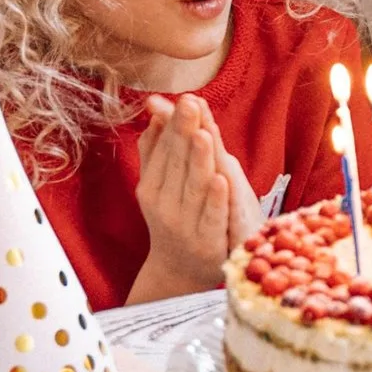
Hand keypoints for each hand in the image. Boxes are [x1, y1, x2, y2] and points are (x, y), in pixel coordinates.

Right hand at [131, 93, 253, 298]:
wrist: (178, 272)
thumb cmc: (172, 218)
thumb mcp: (158, 185)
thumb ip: (156, 147)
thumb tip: (156, 106)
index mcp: (150, 188)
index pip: (164, 152)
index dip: (175, 126)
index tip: (184, 99)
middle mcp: (164, 206)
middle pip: (177, 165)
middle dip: (184, 134)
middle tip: (191, 104)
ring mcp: (185, 225)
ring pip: (193, 189)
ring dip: (198, 161)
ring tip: (203, 135)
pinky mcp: (208, 243)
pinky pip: (211, 218)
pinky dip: (215, 200)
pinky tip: (221, 180)